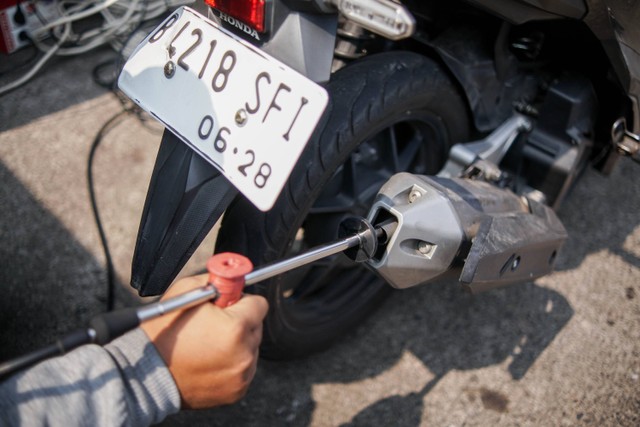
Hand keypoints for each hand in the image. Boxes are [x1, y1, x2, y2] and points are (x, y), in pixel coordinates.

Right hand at [141, 274, 267, 408]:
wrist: (145, 374)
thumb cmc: (163, 333)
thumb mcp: (186, 292)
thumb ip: (215, 281)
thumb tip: (232, 278)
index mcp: (236, 327)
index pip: (259, 304)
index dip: (241, 300)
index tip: (227, 303)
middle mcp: (244, 353)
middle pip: (256, 326)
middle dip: (239, 321)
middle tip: (213, 324)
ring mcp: (242, 375)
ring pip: (251, 348)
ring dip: (237, 343)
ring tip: (207, 345)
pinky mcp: (237, 390)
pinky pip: (244, 368)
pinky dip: (231, 363)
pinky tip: (209, 361)